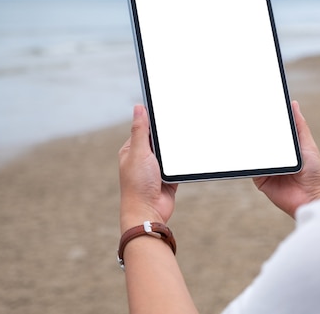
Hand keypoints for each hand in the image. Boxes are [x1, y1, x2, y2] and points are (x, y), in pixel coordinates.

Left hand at [118, 104, 177, 233]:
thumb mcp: (139, 152)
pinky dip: (181, 162)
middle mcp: (143, 157)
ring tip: (183, 142)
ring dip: (175, 150)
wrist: (149, 211)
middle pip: (159, 139)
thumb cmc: (138, 184)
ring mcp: (156, 168)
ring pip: (170, 152)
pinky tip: (186, 156)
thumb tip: (138, 107)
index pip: (144, 128)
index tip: (165, 108)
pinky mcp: (168, 177)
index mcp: (132, 149)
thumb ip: (140, 130)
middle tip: (180, 123)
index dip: (154, 119)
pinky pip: (177, 164)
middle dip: (168, 135)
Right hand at [253, 101, 319, 217]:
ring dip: (249, 144)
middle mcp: (275, 156)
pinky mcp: (260, 179)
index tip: (258, 106)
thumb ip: (299, 126)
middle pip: (261, 140)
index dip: (266, 120)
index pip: (273, 130)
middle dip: (254, 130)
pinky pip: (251, 167)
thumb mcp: (307, 144)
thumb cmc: (314, 173)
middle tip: (246, 115)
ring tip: (242, 131)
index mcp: (286, 147)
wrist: (310, 198)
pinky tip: (246, 150)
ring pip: (254, 152)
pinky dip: (248, 160)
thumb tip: (294, 104)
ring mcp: (267, 167)